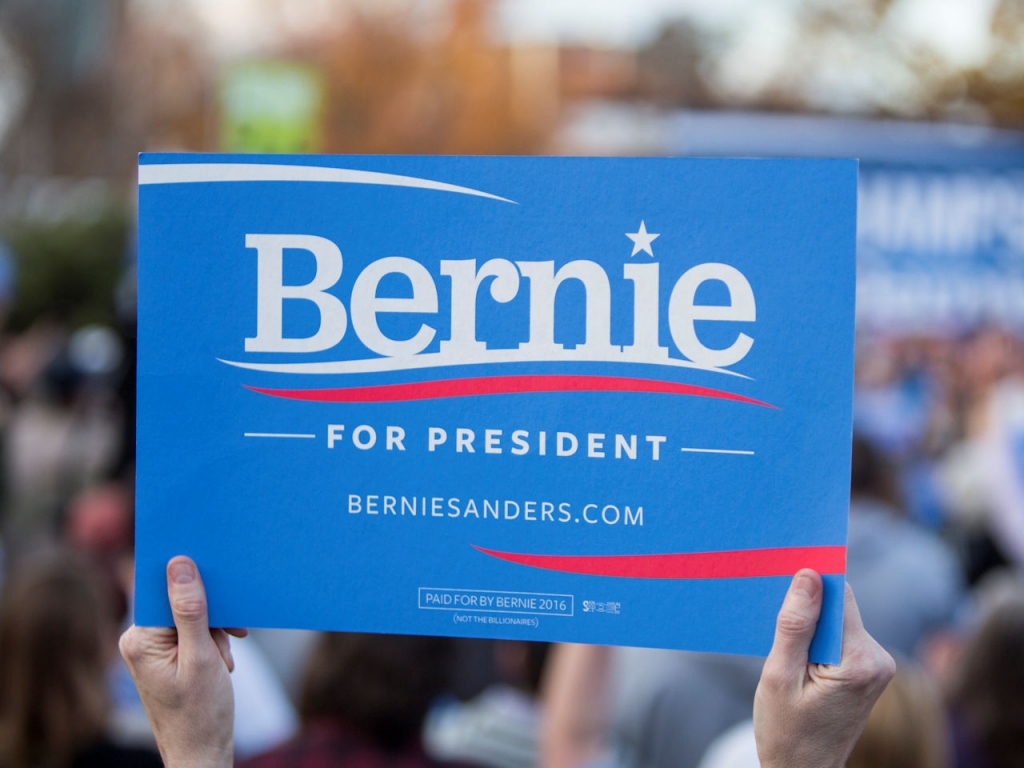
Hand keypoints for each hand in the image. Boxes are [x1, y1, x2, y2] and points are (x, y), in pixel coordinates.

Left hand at [119, 556, 244, 767]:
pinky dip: (211, 642)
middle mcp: (139, 641)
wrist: (200, 753)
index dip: (195, 586)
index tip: (221, 588)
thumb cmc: (199, 713)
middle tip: (231, 635)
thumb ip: (190, 610)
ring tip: (222, 660)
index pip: (165, 591)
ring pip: (190, 617)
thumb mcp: (201, 657)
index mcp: (140, 639)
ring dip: (214, 632)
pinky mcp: (165, 657)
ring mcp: (151, 650)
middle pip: (179, 602)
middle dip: (211, 616)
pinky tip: (220, 662)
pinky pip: (191, 632)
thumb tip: (179, 564)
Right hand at [753, 570, 894, 767]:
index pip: (839, 597)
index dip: (810, 585)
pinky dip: (817, 642)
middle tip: (775, 628)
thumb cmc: (787, 733)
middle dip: (806, 611)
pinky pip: (840, 637)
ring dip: (809, 629)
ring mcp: (877, 666)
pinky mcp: (869, 671)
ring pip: (837, 621)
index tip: (783, 577)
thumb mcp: (779, 677)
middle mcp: (878, 660)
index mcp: (859, 662)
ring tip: (786, 657)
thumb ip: (795, 625)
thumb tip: (809, 575)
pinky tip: (797, 663)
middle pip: (838, 608)